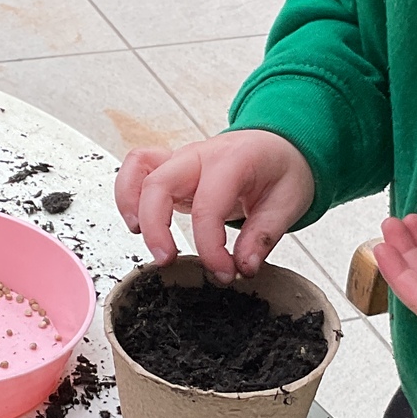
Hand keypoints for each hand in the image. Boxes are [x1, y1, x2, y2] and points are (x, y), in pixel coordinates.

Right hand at [114, 130, 314, 280]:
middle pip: (159, 184)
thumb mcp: (289, 201)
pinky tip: (137, 223)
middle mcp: (200, 154)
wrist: (280, 145)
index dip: (210, 247)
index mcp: (234, 160)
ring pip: (139, 171)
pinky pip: (137, 169)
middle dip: (157, 227)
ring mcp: (181, 159)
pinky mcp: (171, 168)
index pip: (208, 205)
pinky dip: (127, 193)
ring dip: (132, 205)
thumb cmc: (283, 168)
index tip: (223, 273)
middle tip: (167, 261)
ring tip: (140, 238)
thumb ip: (264, 236)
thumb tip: (243, 267)